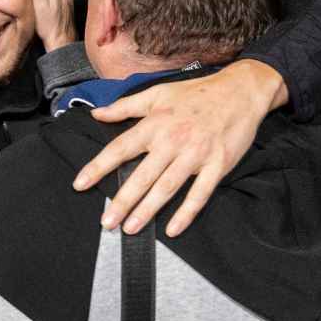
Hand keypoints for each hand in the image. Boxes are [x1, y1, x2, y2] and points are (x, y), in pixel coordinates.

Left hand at [73, 60, 288, 236]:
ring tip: (130, 228)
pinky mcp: (217, 165)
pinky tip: (172, 229)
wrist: (240, 91)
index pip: (120, 148)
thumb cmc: (195, 93)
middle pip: (142, 175)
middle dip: (122, 200)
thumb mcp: (157, 93)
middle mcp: (172, 140)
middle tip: (107, 221)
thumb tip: (97, 113)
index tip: (79, 184)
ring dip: (147, 210)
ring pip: (167, 187)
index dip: (98, 167)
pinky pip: (200, 194)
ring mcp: (196, 154)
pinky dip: (186, 213)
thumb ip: (125, 106)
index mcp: (155, 124)